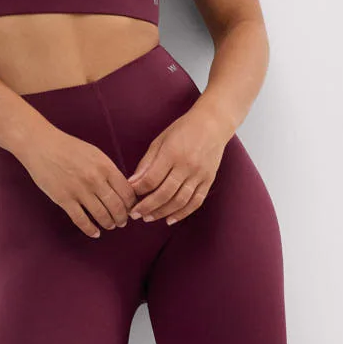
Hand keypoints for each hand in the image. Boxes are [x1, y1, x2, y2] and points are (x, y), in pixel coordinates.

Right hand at [20, 125, 138, 238]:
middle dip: (122, 218)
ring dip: (109, 224)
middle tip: (122, 222)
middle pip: (117, 206)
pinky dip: (90, 230)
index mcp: (105, 167)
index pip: (127, 192)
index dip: (131, 204)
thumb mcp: (94, 154)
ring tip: (110, 226)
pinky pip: (81, 220)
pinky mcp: (64, 199)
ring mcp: (79, 191)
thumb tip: (120, 189)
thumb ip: (108, 170)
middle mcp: (95, 180)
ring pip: (101, 215)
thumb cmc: (67, 147)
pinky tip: (95, 233)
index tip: (131, 209)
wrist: (41, 145)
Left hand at [125, 103, 230, 223]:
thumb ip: (147, 162)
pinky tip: (170, 219)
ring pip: (180, 201)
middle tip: (135, 214)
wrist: (213, 124)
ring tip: (149, 218)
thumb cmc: (182, 130)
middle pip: (164, 193)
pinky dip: (182, 213)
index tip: (129, 196)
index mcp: (172, 153)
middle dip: (147, 207)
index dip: (138, 190)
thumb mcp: (160, 140)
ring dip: (162, 212)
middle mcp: (187, 165)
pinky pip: (196, 201)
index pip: (151, 179)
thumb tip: (132, 183)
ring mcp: (200, 174)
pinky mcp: (209, 180)